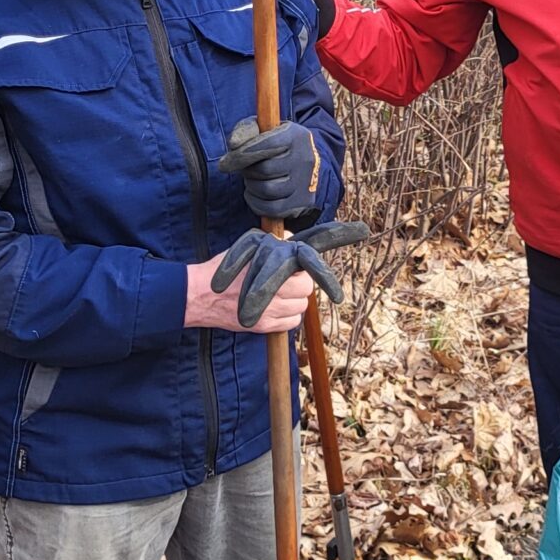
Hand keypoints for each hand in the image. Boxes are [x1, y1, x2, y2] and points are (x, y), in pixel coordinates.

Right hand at [188, 221, 362, 330]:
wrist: (199, 295)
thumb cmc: (224, 267)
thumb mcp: (248, 246)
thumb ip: (275, 242)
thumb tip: (293, 238)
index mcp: (275, 266)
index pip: (310, 264)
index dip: (330, 258)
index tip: (360, 234)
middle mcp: (277, 288)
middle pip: (307, 288)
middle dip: (299, 285)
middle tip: (284, 280)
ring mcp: (271, 309)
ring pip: (300, 307)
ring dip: (293, 301)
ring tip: (275, 294)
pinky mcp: (264, 326)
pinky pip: (290, 323)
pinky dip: (285, 317)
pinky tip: (270, 308)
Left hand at [218, 119, 322, 222]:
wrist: (303, 163)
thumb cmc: (276, 144)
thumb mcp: (264, 129)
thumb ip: (247, 130)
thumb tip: (234, 144)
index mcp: (296, 136)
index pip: (269, 144)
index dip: (244, 153)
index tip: (226, 162)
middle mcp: (305, 159)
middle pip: (265, 169)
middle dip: (248, 170)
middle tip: (245, 169)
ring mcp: (305, 183)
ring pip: (267, 190)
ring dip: (252, 185)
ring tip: (253, 179)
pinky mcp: (302, 202)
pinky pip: (271, 208)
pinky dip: (256, 202)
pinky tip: (254, 193)